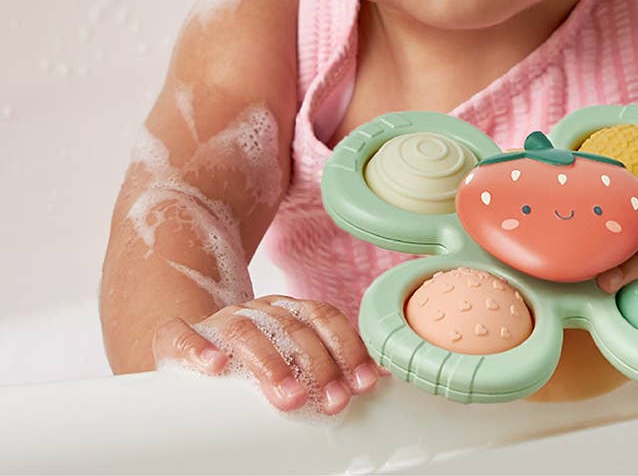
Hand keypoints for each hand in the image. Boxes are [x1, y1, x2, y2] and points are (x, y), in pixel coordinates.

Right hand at [152, 295, 386, 412]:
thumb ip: (332, 361)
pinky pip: (181, 335)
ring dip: (269, 364)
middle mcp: (257, 310)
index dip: (348, 348)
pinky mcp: (176, 337)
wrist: (192, 342)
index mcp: (288, 311)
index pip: (324, 319)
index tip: (364, 383)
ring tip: (286, 396)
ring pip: (245, 332)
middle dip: (317, 365)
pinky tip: (212, 365)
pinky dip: (198, 348)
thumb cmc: (253, 357)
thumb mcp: (294, 355)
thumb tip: (384, 380)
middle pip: (292, 329)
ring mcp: (218, 321)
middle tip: (332, 402)